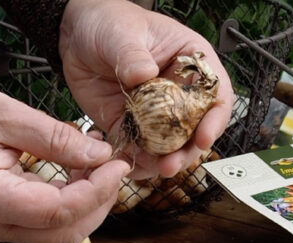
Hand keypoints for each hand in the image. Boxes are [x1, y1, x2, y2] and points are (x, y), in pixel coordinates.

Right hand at [0, 78, 129, 242]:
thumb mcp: (5, 114)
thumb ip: (55, 137)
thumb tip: (101, 154)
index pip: (62, 210)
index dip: (99, 190)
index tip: (118, 162)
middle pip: (66, 232)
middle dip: (99, 201)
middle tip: (112, 164)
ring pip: (59, 235)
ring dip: (87, 206)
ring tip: (96, 165)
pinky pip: (44, 225)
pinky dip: (69, 205)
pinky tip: (76, 174)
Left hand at [59, 0, 233, 178]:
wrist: (76, 34)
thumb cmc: (110, 22)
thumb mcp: (122, 32)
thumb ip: (133, 54)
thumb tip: (143, 75)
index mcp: (191, 63)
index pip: (215, 95)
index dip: (214, 120)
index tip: (202, 138)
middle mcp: (179, 91)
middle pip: (196, 128)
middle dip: (187, 151)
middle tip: (171, 164)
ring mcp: (157, 112)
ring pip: (170, 145)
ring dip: (163, 161)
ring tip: (152, 171)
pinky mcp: (132, 125)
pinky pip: (139, 149)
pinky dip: (137, 161)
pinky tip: (130, 167)